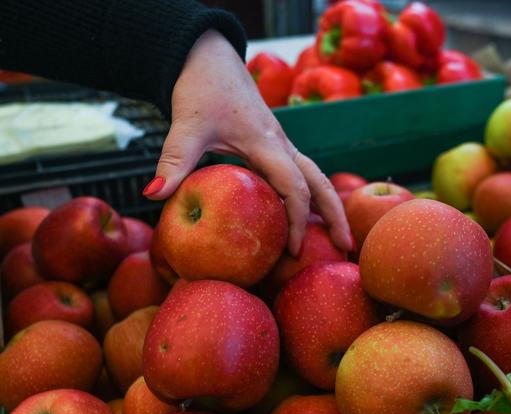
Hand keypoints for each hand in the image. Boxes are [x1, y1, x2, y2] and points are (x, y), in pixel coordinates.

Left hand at [145, 30, 351, 255]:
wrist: (209, 57)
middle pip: (321, 183)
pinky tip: (309, 219)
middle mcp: (282, 146)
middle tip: (347, 249)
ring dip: (330, 207)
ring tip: (339, 239)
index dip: (297, 220)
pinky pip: (301, 176)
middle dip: (336, 216)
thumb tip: (153, 195)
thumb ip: (173, 160)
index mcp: (267, 143)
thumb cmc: (200, 88)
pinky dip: (311, 199)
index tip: (293, 250)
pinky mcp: (274, 147)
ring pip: (317, 179)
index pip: (294, 187)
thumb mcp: (186, 126)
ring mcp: (282, 146)